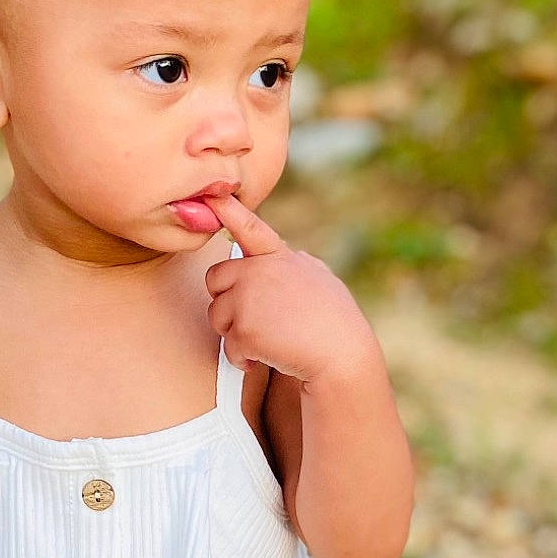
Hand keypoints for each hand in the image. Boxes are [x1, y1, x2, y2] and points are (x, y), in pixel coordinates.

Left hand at [204, 195, 379, 388]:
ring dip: (233, 334)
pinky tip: (260, 361)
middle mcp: (260, 271)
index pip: (249, 228)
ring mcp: (249, 298)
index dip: (227, 210)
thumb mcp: (321, 280)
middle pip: (215, 278)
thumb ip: (299, 265)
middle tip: (250, 321)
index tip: (212, 196)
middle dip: (226, 302)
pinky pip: (227, 346)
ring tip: (262, 343)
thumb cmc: (338, 324)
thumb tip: (294, 254)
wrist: (343, 355)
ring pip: (216, 315)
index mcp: (280, 258)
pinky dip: (241, 359)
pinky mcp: (244, 328)